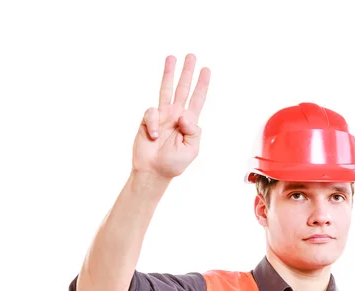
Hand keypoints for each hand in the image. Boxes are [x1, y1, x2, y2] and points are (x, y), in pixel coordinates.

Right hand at [132, 54, 209, 178]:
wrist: (153, 171)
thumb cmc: (174, 163)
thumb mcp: (192, 149)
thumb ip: (193, 132)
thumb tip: (184, 115)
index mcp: (190, 122)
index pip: (197, 99)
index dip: (202, 85)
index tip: (206, 70)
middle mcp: (176, 115)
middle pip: (183, 88)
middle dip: (187, 72)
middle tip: (191, 55)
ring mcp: (162, 116)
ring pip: (166, 89)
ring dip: (169, 73)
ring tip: (171, 57)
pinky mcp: (148, 119)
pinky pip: (151, 113)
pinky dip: (153, 124)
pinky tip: (154, 136)